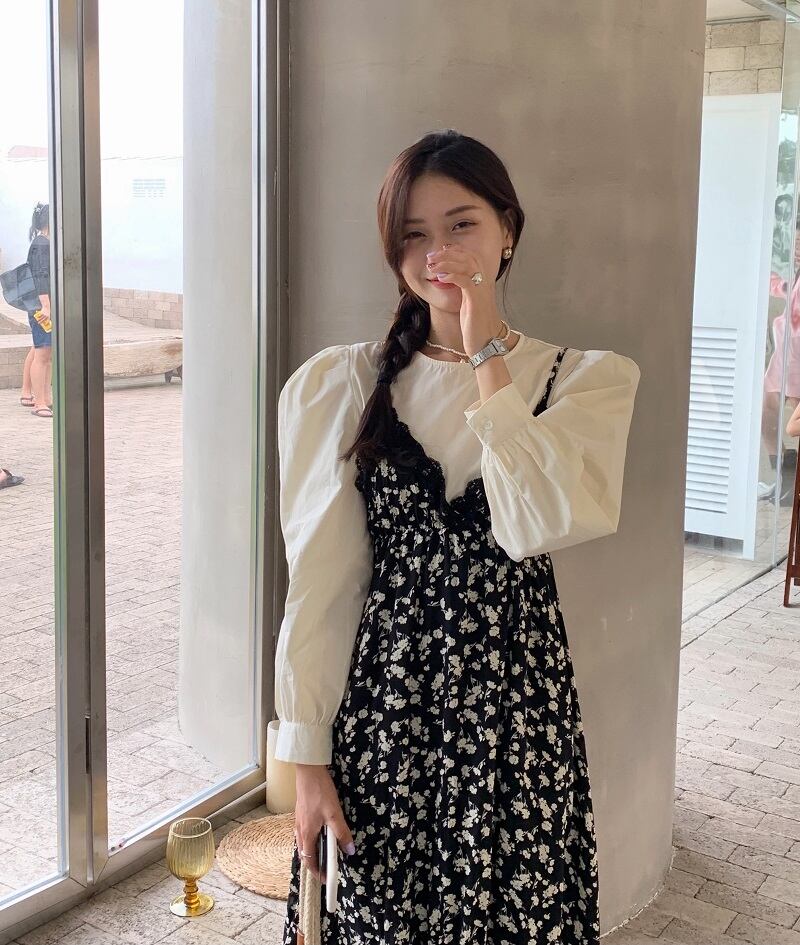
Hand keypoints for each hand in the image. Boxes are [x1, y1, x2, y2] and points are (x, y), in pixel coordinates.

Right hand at [294, 764, 355, 882]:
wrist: (308, 770)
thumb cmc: (320, 791)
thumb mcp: (334, 813)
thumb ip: (342, 833)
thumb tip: (350, 850)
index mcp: (307, 833)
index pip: (309, 860)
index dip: (317, 872)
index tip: (326, 880)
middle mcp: (300, 830)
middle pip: (304, 854)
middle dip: (314, 865)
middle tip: (326, 869)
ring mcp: (298, 821)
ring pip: (302, 844)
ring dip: (311, 853)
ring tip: (324, 855)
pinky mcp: (300, 813)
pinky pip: (302, 834)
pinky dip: (309, 841)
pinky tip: (318, 835)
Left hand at [426, 244, 502, 355]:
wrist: (486, 344)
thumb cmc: (476, 327)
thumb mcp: (468, 304)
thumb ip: (463, 290)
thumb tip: (450, 280)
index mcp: (483, 282)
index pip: (471, 257)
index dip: (456, 251)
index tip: (441, 250)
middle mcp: (484, 283)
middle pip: (468, 257)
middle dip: (448, 253)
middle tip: (431, 256)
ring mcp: (481, 290)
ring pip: (465, 266)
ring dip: (446, 262)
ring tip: (432, 266)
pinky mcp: (476, 300)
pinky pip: (464, 280)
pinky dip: (452, 276)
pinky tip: (440, 278)